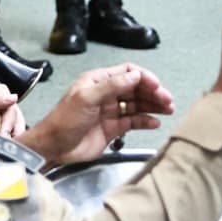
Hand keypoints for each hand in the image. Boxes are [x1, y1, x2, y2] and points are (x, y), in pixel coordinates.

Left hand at [28, 62, 178, 161]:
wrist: (53, 147)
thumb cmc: (64, 120)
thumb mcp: (86, 98)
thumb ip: (112, 86)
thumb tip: (135, 75)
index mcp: (98, 81)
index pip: (127, 73)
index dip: (143, 77)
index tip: (156, 86)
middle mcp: (106, 94)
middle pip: (136, 88)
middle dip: (153, 93)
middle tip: (167, 100)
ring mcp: (110, 111)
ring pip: (137, 104)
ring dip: (153, 106)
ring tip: (168, 110)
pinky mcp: (113, 128)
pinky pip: (133, 121)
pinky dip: (146, 121)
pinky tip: (155, 123)